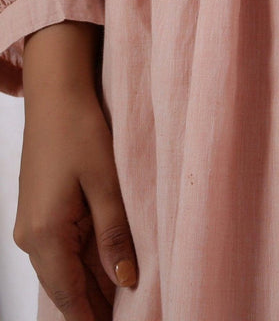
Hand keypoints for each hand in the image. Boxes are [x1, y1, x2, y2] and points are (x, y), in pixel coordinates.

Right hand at [14, 22, 137, 320]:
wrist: (56, 96)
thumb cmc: (81, 132)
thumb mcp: (106, 183)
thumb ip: (115, 233)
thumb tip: (126, 279)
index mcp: (45, 234)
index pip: (69, 295)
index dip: (92, 319)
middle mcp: (31, 236)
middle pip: (64, 287)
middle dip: (94, 306)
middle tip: (131, 315)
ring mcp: (31, 225)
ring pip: (63, 270)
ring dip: (90, 285)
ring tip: (124, 302)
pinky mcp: (40, 212)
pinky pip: (62, 249)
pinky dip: (84, 262)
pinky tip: (108, 266)